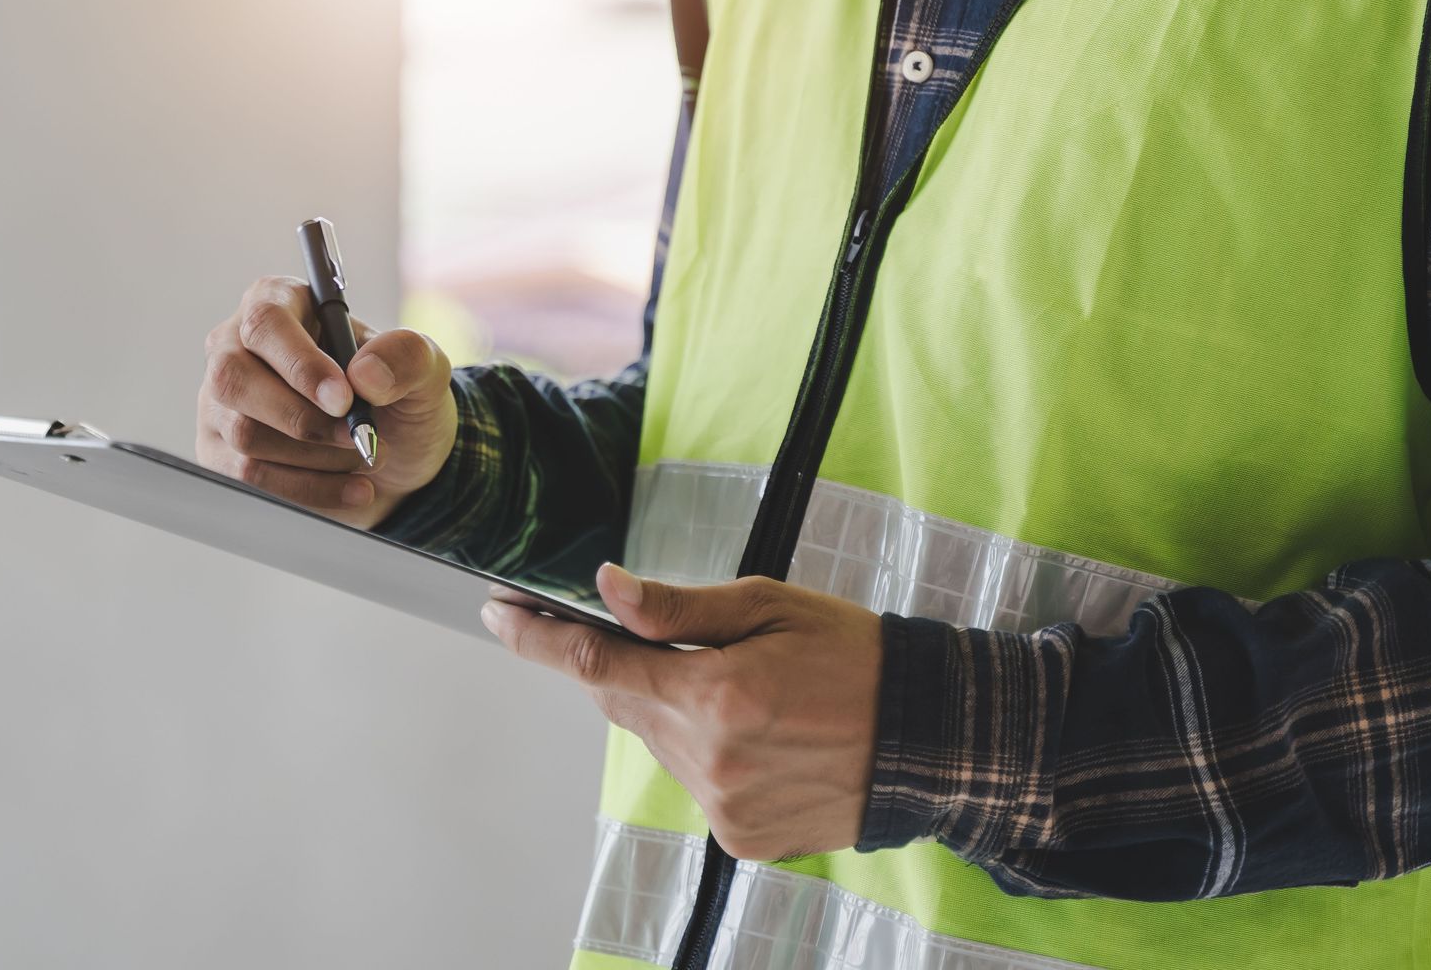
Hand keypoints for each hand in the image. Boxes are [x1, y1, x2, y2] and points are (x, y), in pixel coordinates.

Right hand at [195, 276, 456, 528]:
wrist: (395, 454)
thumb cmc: (396, 395)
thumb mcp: (423, 368)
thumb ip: (406, 356)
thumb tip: (364, 373)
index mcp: (279, 302)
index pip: (265, 322)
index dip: (300, 363)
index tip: (343, 399)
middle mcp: (235, 347)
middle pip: (234, 379)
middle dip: (302, 417)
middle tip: (358, 437)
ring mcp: (220, 402)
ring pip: (245, 434)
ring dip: (316, 456)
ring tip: (366, 455)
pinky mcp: (220, 453)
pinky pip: (248, 478)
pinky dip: (310, 490)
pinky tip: (355, 488)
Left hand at [483, 564, 883, 860]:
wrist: (931, 739)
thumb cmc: (856, 657)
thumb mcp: (770, 605)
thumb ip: (679, 607)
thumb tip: (607, 591)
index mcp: (714, 695)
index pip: (595, 664)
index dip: (537, 638)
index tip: (499, 613)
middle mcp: (710, 761)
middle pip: (624, 704)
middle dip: (630, 667)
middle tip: (676, 643)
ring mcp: (722, 808)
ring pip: (659, 744)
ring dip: (676, 711)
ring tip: (745, 691)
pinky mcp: (739, 838)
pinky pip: (694, 781)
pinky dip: (708, 751)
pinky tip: (759, 734)